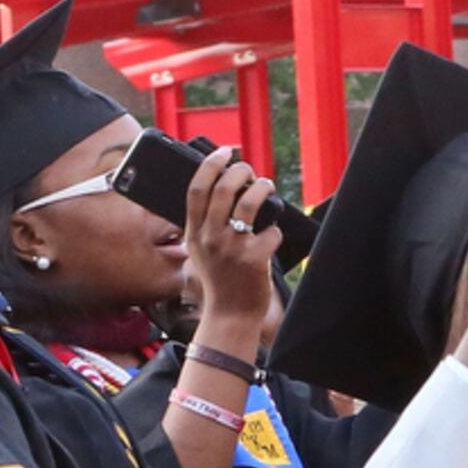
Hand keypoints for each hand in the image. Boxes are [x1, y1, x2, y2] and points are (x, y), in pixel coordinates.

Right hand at [181, 144, 280, 325]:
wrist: (229, 315)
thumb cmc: (219, 282)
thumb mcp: (198, 252)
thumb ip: (203, 225)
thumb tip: (221, 189)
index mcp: (193, 233)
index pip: (197, 189)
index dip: (211, 164)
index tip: (224, 152)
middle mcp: (210, 238)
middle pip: (224, 189)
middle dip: (240, 170)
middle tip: (249, 170)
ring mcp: (232, 248)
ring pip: (249, 203)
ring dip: (262, 188)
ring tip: (267, 186)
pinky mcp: (254, 259)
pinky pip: (270, 231)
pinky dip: (274, 229)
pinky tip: (272, 235)